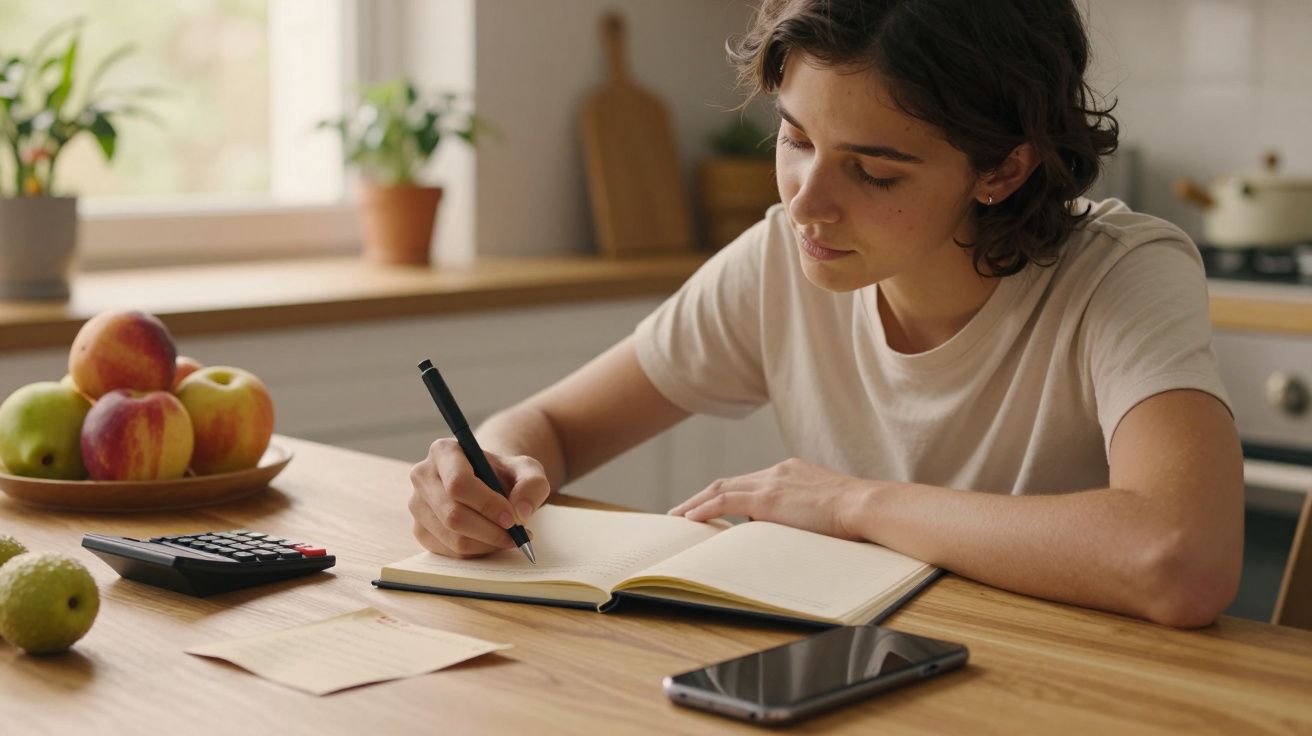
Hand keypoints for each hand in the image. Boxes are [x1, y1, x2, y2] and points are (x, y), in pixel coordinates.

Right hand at [409, 438, 550, 556]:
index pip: (459, 483)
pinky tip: (492, 541)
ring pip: (452, 537)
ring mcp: (417, 505)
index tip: (512, 518)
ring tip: (509, 538)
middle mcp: (423, 476)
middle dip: (490, 531)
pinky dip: (476, 552)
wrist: (488, 483)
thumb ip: (533, 484)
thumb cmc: (504, 474)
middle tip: (516, 535)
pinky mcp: (420, 530)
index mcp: (444, 451)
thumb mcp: (527, 469)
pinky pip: (449, 552)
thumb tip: (521, 512)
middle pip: (453, 515)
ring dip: (486, 544)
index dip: (487, 505)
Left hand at [668, 458, 874, 540]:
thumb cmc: (854, 515)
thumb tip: (783, 530)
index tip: (713, 506)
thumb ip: (801, 514)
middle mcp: (777, 472)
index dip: (728, 494)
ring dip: (696, 503)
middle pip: (729, 482)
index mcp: (791, 472)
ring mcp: (771, 482)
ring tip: (679, 519)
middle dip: (703, 496)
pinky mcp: (767, 497)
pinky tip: (689, 520)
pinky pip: (724, 501)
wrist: (864, 506)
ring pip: (721, 489)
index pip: (751, 483)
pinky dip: (703, 509)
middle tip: (684, 511)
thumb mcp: (823, 509)